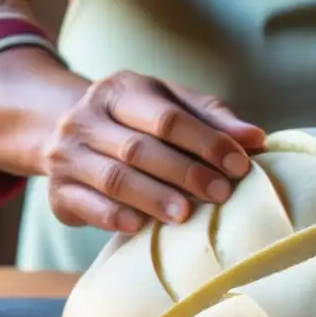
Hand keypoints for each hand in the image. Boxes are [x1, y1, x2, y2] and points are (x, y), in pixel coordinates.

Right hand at [42, 70, 265, 232]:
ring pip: (114, 178)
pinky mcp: (58, 192)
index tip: (240, 164)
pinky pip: (87, 205)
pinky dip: (115, 216)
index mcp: (120, 90)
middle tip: (221, 194)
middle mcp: (87, 117)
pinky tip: (141, 226)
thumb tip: (257, 138)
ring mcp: (67, 154)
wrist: (60, 132)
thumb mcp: (170, 106)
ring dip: (154, 197)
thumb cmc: (136, 121)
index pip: (167, 117)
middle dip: (185, 173)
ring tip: (187, 215)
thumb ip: (213, 120)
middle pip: (140, 148)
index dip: (206, 141)